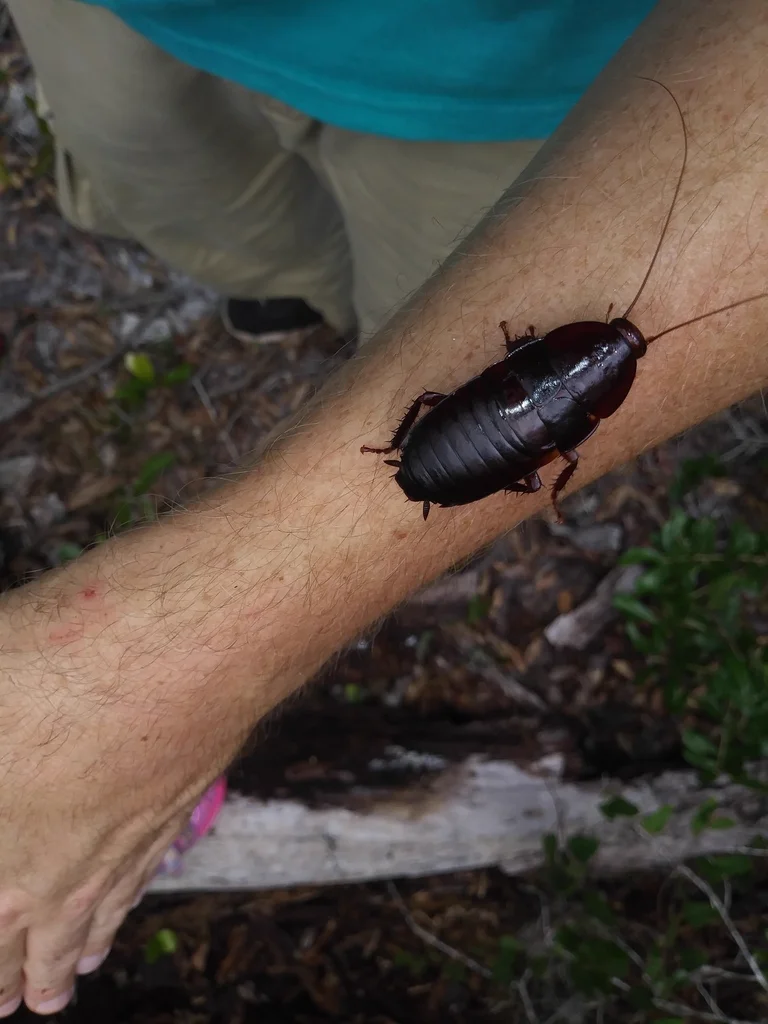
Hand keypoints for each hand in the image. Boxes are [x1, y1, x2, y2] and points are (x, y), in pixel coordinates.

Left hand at [0, 616, 223, 1014]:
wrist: (172, 655)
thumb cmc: (51, 668)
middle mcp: (46, 871)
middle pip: (15, 945)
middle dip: (2, 979)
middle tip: (6, 1004)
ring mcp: (110, 851)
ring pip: (80, 927)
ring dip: (60, 962)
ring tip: (54, 989)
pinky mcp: (163, 822)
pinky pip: (132, 891)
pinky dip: (116, 918)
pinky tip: (115, 919)